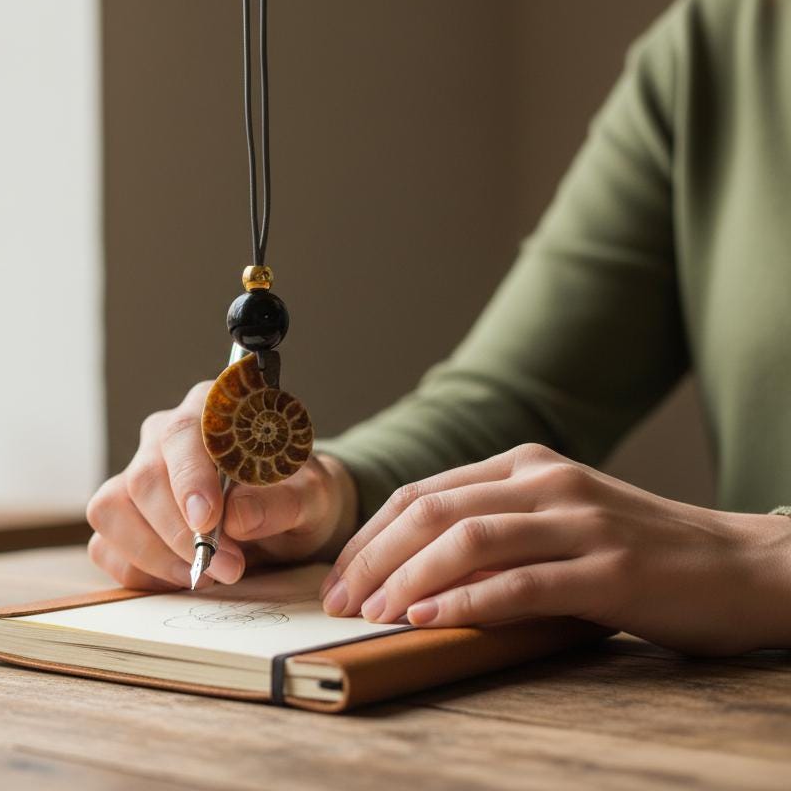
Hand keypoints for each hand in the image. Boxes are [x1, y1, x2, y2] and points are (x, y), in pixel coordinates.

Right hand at [87, 381, 357, 589]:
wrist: (292, 521)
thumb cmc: (299, 496)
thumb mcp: (314, 498)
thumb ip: (283, 501)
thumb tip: (236, 516)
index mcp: (209, 412)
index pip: (181, 433)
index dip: (189, 478)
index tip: (209, 521)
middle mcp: (162, 439)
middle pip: (143, 478)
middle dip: (181, 532)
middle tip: (230, 567)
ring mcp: (134, 478)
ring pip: (112, 510)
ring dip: (156, 554)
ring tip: (208, 575)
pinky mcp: (122, 519)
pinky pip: (106, 546)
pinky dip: (141, 572)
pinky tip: (182, 576)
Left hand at [320, 443, 790, 654]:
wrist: (743, 566)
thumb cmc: (641, 550)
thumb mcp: (560, 518)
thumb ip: (497, 525)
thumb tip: (410, 567)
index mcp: (526, 464)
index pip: (423, 493)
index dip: (371, 535)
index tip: (339, 575)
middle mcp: (548, 482)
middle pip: (431, 510)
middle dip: (373, 557)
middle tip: (340, 600)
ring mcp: (580, 522)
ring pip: (467, 539)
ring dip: (407, 578)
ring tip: (372, 613)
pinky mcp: (609, 571)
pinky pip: (519, 583)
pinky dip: (465, 600)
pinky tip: (428, 617)